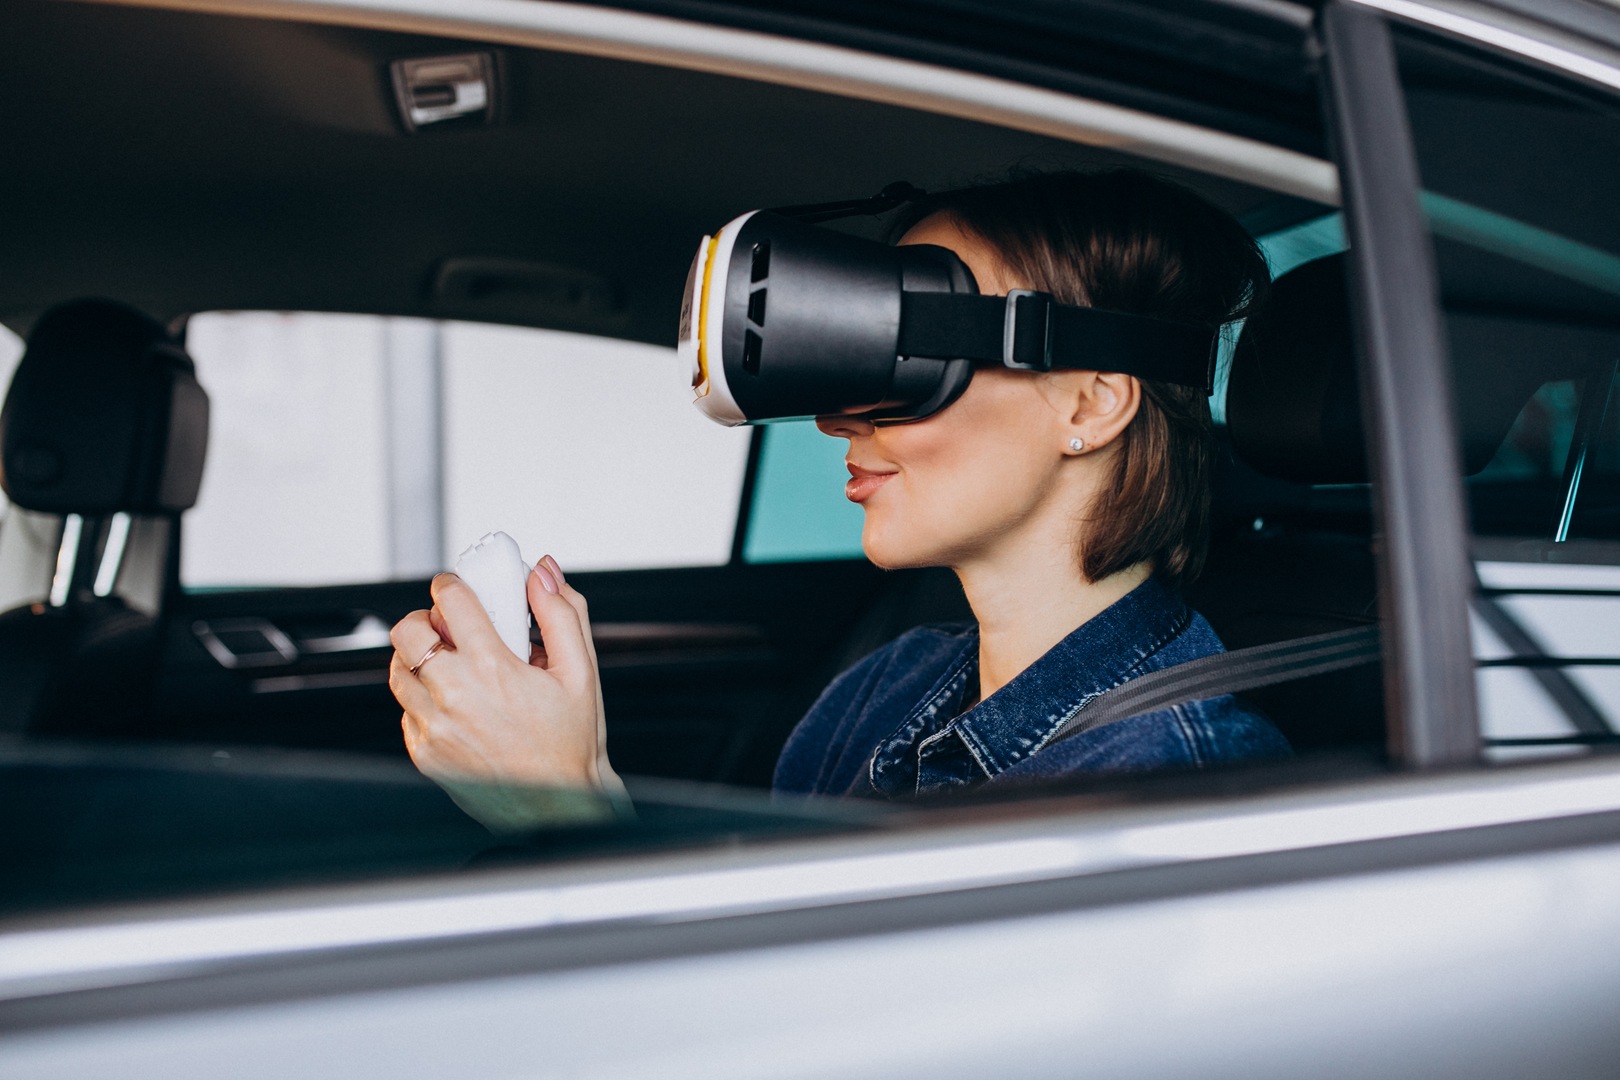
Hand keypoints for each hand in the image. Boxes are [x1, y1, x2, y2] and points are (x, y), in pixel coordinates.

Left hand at [389, 556, 626, 831]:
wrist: (559, 806)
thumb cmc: (572, 743)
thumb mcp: (581, 671)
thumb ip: (561, 612)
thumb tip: (542, 571)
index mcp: (493, 668)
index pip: (449, 600)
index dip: (452, 584)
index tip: (459, 588)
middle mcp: (456, 696)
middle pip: (407, 630)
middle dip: (426, 619)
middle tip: (448, 626)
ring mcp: (434, 728)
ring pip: (398, 670)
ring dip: (419, 658)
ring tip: (451, 665)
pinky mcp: (425, 754)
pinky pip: (405, 710)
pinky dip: (423, 699)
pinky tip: (455, 704)